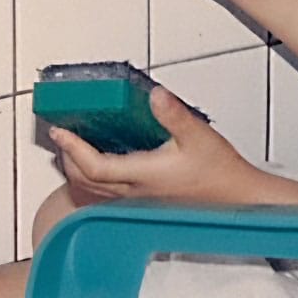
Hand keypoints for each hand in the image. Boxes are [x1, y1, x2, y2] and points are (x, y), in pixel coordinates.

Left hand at [49, 86, 253, 204]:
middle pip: (87, 183)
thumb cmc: (220, 172)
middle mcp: (137, 193)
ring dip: (78, 172)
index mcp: (144, 176)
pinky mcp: (148, 202)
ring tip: (72, 149)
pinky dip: (94, 181)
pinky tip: (101, 166)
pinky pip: (109, 196)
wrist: (238, 200)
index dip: (73, 149)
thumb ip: (174, 114)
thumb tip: (155, 95)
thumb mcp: (198, 135)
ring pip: (96, 193)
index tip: (59, 130)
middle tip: (60, 136)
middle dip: (68, 160)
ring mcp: (141, 201)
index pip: (96, 167)